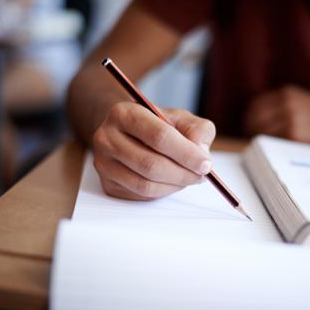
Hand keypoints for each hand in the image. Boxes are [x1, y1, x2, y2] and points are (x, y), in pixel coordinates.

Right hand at [92, 102, 215, 199]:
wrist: (128, 132)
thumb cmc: (158, 124)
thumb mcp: (181, 118)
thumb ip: (198, 130)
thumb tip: (201, 154)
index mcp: (124, 113)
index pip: (159, 136)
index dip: (186, 153)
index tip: (206, 164)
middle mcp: (107, 137)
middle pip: (151, 164)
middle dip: (183, 173)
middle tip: (202, 175)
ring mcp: (104, 163)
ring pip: (145, 184)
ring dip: (175, 185)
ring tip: (189, 178)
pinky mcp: (108, 184)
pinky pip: (141, 195)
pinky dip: (163, 192)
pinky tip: (172, 181)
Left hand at [244, 85, 309, 145]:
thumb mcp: (302, 101)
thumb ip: (280, 106)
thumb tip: (254, 121)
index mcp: (286, 93)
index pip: (254, 106)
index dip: (248, 119)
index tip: (248, 128)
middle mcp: (286, 103)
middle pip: (253, 119)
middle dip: (250, 131)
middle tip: (251, 142)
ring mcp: (289, 119)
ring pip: (260, 132)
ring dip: (257, 141)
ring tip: (261, 149)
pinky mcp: (294, 135)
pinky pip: (271, 142)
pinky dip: (267, 148)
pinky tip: (271, 153)